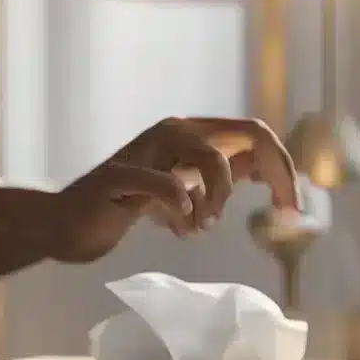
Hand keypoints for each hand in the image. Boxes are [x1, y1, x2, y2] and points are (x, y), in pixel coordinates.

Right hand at [48, 117, 299, 263]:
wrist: (66, 225)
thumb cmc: (124, 207)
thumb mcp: (183, 190)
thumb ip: (219, 175)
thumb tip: (265, 166)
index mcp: (191, 133)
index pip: (255, 134)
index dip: (284, 168)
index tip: (293, 209)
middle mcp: (173, 130)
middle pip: (249, 134)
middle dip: (277, 174)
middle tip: (281, 215)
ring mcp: (145, 149)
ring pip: (211, 160)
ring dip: (218, 201)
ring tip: (201, 228)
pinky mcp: (120, 176)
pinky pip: (167, 188)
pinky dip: (181, 212)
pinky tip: (177, 228)